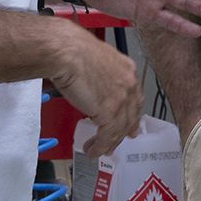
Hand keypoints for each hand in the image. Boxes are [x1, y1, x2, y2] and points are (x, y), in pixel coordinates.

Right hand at [52, 22, 142, 159]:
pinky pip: (108, 136)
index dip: (131, 114)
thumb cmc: (72, 50)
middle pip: (131, 115)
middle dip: (123, 132)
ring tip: (98, 150)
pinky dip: (100, 146)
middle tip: (115, 143)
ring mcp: (121, 99)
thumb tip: (96, 85)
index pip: (135, 97)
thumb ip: (102, 74)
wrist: (65, 51)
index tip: (130, 126)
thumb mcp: (96, 60)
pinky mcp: (109, 112)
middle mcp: (129, 84)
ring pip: (120, 129)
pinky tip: (93, 150)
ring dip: (108, 143)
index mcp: (127, 69)